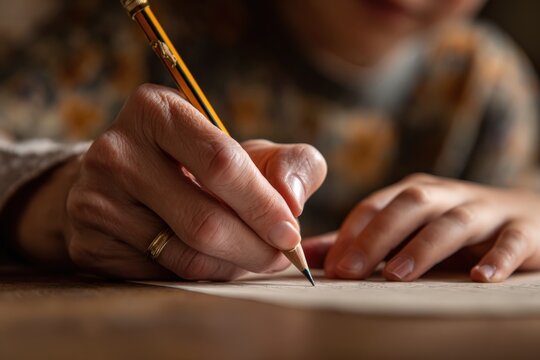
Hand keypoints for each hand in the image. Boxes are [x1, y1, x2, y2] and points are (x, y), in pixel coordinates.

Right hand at [12, 84, 326, 279]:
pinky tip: (214, 260)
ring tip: (252, 256)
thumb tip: (293, 200)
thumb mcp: (247, 151)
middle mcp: (116, 151)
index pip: (221, 162)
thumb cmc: (199, 165)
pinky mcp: (89, 244)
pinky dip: (202, 275)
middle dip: (255, 247)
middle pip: (203, 219)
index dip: (263, 204)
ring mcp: (95, 200)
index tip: (291, 233)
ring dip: (232, 265)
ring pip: (185, 254)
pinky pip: (163, 275)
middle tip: (280, 257)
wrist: (123, 184)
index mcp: (156, 110)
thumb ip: (289, 164)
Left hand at [318, 173, 539, 281]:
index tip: (329, 267)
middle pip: (409, 207)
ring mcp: (487, 210)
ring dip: (424, 246)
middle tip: (350, 272)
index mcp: (418, 193)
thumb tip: (307, 254)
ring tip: (399, 275)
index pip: (377, 205)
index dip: (352, 233)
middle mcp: (448, 195)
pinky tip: (481, 278)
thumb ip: (364, 242)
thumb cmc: (462, 231)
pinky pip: (511, 242)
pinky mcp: (523, 230)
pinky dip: (498, 258)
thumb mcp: (414, 230)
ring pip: (453, 221)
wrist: (539, 221)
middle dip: (376, 238)